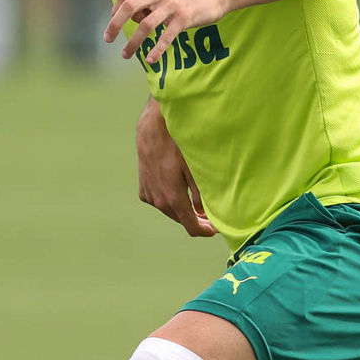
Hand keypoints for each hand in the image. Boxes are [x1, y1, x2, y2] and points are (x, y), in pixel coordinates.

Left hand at [106, 0, 228, 64]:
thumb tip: (134, 18)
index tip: (112, 25)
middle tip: (108, 39)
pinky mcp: (184, 19)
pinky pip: (166, 36)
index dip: (115, 11)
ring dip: (133, 42)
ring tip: (126, 55)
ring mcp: (171, 6)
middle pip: (129, 7)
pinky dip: (157, 49)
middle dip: (115, 25)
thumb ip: (148, 2)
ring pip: (145, 25)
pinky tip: (151, 60)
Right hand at [136, 99, 216, 237]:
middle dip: (196, 220)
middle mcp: (159, 201)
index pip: (192, 227)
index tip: (216, 228)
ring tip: (198, 204)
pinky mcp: (143, 188)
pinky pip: (159, 200)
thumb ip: (201, 196)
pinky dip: (170, 200)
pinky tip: (179, 191)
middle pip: (181, 220)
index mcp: (173, 199)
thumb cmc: (178, 144)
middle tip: (211, 216)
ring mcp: (149, 195)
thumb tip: (206, 214)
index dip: (206, 231)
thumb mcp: (196, 170)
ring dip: (183, 210)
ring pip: (170, 210)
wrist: (153, 128)